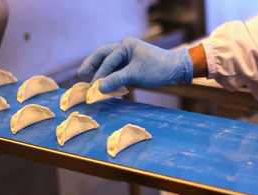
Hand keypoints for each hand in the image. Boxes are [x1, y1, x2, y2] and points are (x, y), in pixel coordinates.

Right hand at [78, 37, 193, 92]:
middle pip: (103, 55)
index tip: (92, 87)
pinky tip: (105, 84)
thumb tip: (99, 88)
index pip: (107, 60)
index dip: (99, 74)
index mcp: (125, 45)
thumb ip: (116, 79)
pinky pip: (117, 70)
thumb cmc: (157, 68)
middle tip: (81, 74)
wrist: (175, 70)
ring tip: (90, 79)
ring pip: (110, 63)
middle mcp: (125, 48)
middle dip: (92, 65)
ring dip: (101, 72)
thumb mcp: (135, 74)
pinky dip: (111, 77)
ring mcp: (128, 56)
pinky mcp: (132, 65)